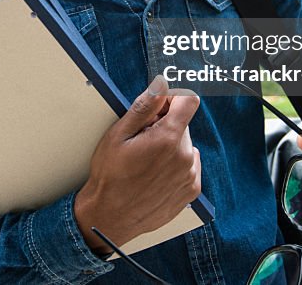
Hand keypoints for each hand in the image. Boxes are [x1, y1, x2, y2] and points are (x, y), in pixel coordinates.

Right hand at [74, 75, 201, 253]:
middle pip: (182, 124)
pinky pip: (188, 165)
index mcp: (168, 139)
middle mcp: (185, 156)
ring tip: (146, 162)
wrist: (110, 217)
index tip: (160, 106)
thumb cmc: (110, 176)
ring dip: (170, 147)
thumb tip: (161, 84)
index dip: (173, 98)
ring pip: (184, 145)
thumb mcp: (118, 134)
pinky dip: (175, 165)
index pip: (189, 101)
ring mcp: (190, 175)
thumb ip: (144, 106)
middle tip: (141, 141)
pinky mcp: (191, 190)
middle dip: (164, 125)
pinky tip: (154, 175)